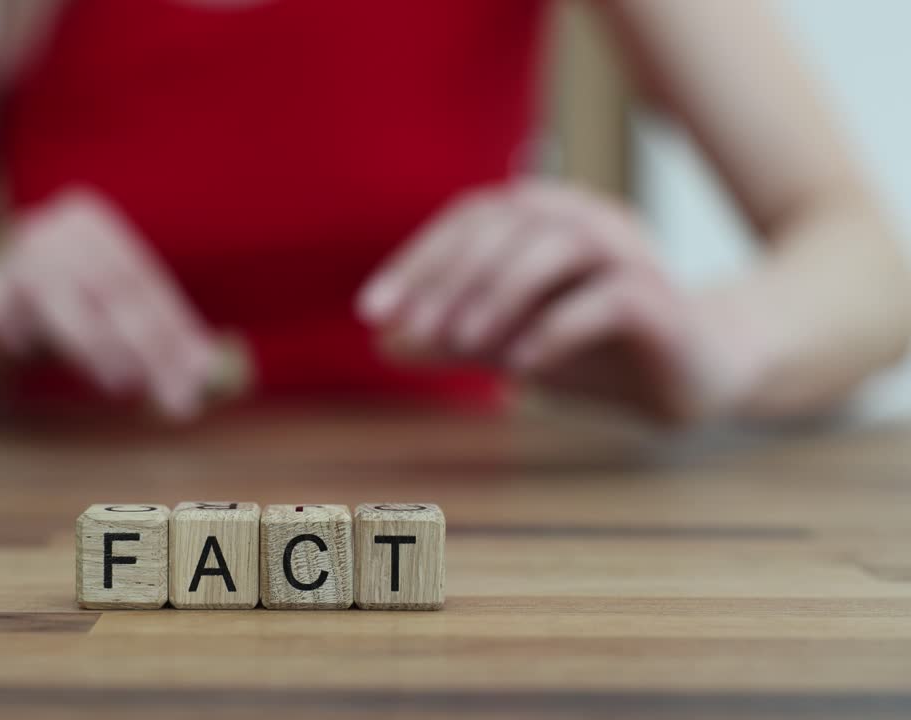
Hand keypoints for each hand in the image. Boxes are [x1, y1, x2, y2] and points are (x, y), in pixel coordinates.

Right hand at [0, 187, 220, 419]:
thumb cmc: (53, 324)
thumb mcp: (111, 330)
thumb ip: (159, 346)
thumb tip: (212, 372)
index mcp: (94, 226)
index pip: (143, 284)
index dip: (173, 337)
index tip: (191, 388)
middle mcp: (52, 230)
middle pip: (109, 287)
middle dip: (146, 346)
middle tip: (173, 397)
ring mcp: (3, 255)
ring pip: (52, 290)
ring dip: (88, 335)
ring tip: (119, 381)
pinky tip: (11, 341)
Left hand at [358, 180, 748, 423]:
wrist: (697, 372)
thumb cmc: (598, 349)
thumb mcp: (511, 342)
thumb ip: (452, 339)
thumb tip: (383, 343)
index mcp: (547, 217)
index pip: (470, 219)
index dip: (418, 260)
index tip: (373, 312)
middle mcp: (588, 219)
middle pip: (509, 224)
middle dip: (453, 277)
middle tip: (416, 331)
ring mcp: (631, 254)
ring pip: (559, 247)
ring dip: (502, 292)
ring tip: (462, 343)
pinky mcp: (663, 299)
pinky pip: (609, 298)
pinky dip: (558, 328)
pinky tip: (522, 368)